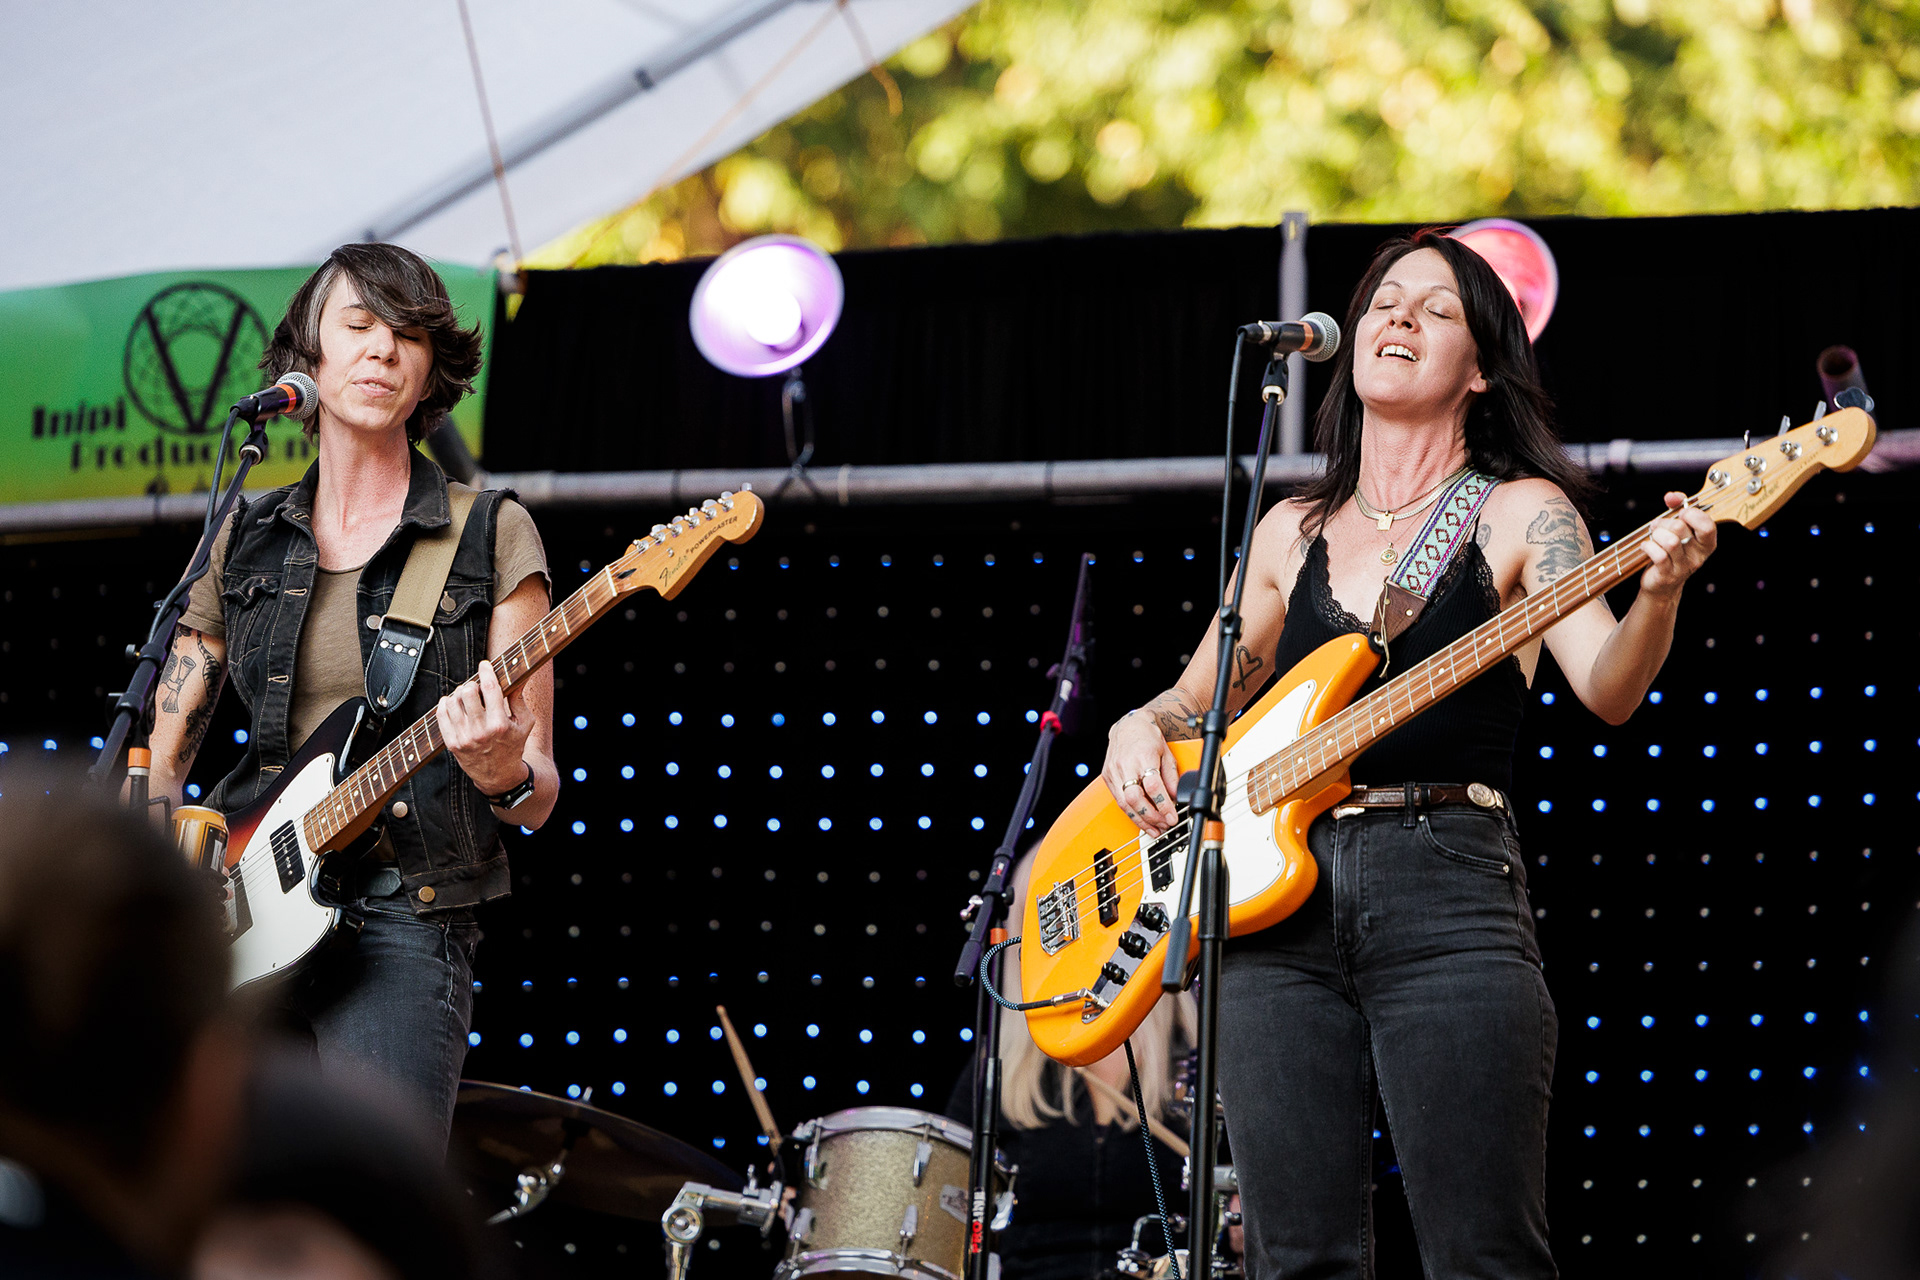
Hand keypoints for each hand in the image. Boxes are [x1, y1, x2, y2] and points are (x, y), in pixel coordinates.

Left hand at [437, 659, 532, 796]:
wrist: (499, 776)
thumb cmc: (514, 746)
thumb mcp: (524, 723)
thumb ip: (519, 698)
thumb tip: (520, 675)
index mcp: (500, 724)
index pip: (490, 688)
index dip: (486, 671)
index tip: (484, 665)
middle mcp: (480, 731)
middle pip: (467, 692)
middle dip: (471, 685)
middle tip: (475, 688)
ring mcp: (464, 738)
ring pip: (452, 702)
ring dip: (458, 694)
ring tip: (465, 697)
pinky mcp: (452, 744)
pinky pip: (441, 715)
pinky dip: (445, 704)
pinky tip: (453, 703)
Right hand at [1104, 713, 1181, 835]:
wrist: (1129, 726)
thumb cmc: (1148, 737)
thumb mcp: (1167, 754)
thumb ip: (1171, 777)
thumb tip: (1176, 798)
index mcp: (1143, 756)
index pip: (1153, 786)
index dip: (1163, 805)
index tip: (1172, 817)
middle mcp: (1126, 764)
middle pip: (1135, 798)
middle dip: (1150, 816)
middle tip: (1164, 825)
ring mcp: (1113, 771)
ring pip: (1124, 803)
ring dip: (1140, 820)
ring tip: (1154, 829)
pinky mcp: (1107, 777)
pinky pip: (1118, 800)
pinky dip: (1131, 813)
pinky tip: (1142, 820)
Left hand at [1639, 491, 1716, 599]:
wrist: (1662, 583)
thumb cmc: (1671, 550)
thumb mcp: (1679, 527)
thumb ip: (1679, 506)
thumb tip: (1671, 496)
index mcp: (1707, 542)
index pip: (1707, 525)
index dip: (1691, 514)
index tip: (1680, 513)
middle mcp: (1699, 555)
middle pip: (1681, 528)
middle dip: (1664, 523)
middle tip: (1658, 527)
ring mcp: (1684, 567)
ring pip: (1670, 541)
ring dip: (1656, 535)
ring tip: (1653, 537)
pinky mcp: (1668, 575)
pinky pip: (1658, 555)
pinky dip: (1648, 546)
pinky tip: (1647, 547)